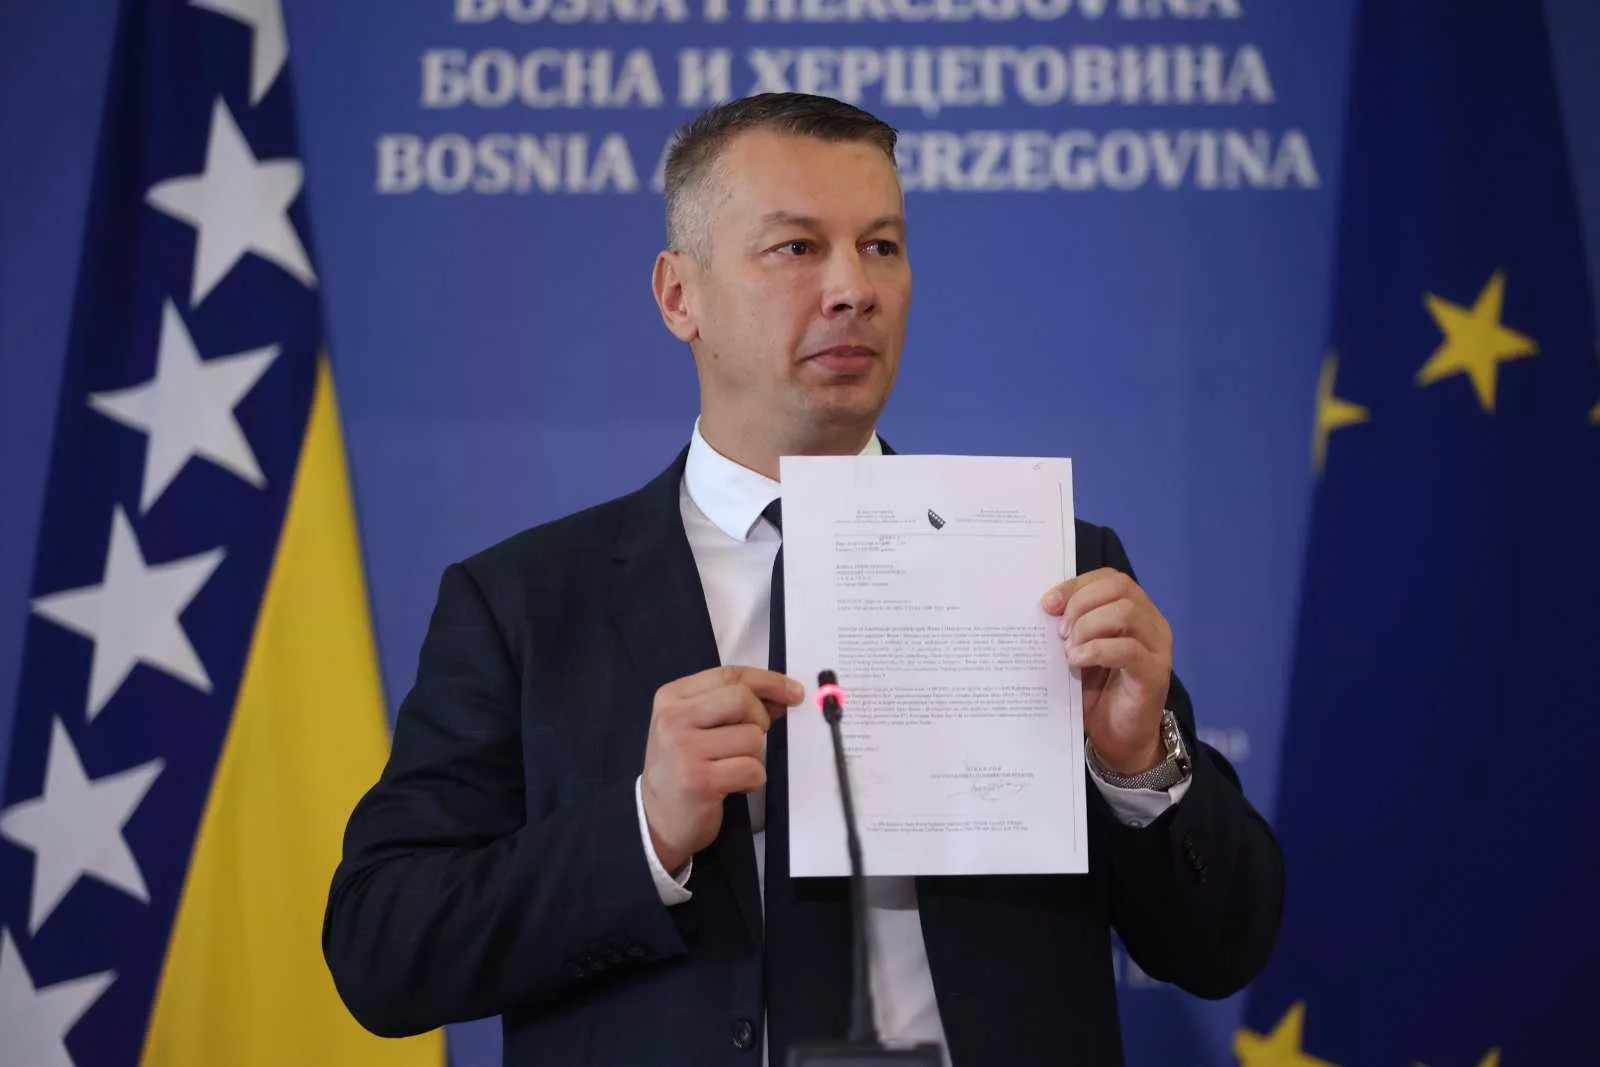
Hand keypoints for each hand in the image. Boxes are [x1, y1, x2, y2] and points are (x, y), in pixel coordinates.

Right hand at [640, 666, 804, 873]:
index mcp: (671, 698)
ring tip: (733, 767)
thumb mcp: (697, 727)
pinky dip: (753, 780)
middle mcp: (673, 719)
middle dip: (760, 718)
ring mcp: (685, 750)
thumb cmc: (683, 768)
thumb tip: (783, 695)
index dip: (768, 681)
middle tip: (752, 738)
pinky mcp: (700, 781)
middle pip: (742, 699)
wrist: (658, 819)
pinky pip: (752, 769)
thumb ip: (734, 707)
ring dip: (755, 755)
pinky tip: (734, 785)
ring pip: (752, 737)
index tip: (792, 691)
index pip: (729, 675)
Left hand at [1041, 568, 1172, 775]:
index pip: (1109, 578)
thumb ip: (1070, 629)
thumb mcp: (1080, 652)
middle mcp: (1152, 623)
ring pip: (1126, 613)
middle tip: (1060, 632)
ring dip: (1088, 626)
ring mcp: (1157, 647)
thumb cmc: (1098, 693)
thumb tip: (1045, 608)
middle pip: (1119, 587)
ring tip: (1069, 649)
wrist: (1120, 740)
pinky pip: (1128, 649)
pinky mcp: (1154, 673)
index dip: (1076, 585)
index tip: (1048, 604)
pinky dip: (1096, 650)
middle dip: (1081, 604)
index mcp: (1135, 611)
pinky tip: (1076, 661)